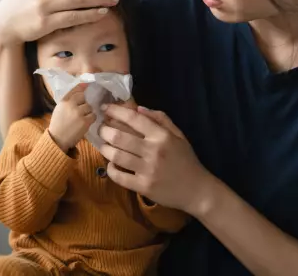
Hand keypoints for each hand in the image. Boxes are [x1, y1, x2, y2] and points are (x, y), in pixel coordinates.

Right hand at [48, 84, 94, 152]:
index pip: (75, 89)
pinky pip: (93, 115)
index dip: (82, 86)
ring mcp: (78, 113)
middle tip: (81, 111)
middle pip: (84, 97)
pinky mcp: (85, 121)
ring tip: (82, 118)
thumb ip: (68, 101)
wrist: (57, 140)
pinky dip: (91, 119)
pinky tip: (86, 123)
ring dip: (88, 112)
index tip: (87, 84)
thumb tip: (81, 90)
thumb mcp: (60, 109)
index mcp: (63, 101)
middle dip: (84, 103)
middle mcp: (71, 105)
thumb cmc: (58, 124)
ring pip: (89, 107)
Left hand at [98, 105, 213, 213]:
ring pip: (116, 156)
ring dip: (104, 149)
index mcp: (162, 136)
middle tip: (100, 129)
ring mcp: (147, 170)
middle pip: (119, 137)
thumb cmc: (186, 160)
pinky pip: (119, 176)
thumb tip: (138, 108)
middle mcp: (153, 151)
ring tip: (102, 145)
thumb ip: (160, 119)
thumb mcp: (178, 135)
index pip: (134, 119)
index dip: (116, 111)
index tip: (104, 108)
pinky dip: (111, 169)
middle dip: (105, 130)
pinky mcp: (143, 187)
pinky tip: (111, 164)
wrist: (197, 190)